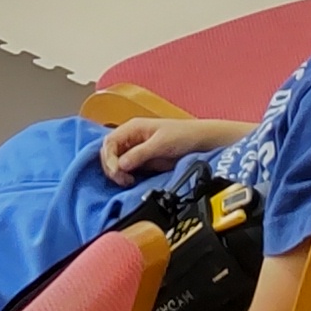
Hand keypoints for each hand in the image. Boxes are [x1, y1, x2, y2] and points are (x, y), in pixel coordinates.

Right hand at [98, 115, 240, 183]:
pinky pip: (128, 170)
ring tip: (128, 182)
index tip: (117, 172)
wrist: (202, 142)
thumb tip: (120, 165)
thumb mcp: (160, 143)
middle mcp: (132, 138)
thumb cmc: (184, 135)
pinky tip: (131, 182)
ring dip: (118, 174)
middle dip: (112, 168)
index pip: (109, 142)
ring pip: (117, 163)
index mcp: (133, 128)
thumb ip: (139, 153)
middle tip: (123, 180)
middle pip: (110, 154)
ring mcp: (137, 150)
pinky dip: (126, 177)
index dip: (108, 158)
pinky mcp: (144, 161)